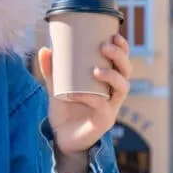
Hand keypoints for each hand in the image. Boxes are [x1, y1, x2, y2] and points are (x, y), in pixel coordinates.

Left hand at [38, 33, 131, 157]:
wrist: (61, 138)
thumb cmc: (65, 110)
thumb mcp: (56, 86)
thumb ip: (52, 70)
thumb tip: (45, 48)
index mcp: (107, 82)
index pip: (122, 62)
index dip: (123, 48)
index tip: (115, 34)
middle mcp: (114, 93)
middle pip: (127, 72)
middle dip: (119, 57)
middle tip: (105, 47)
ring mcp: (111, 107)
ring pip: (123, 88)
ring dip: (112, 75)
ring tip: (96, 70)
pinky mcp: (104, 121)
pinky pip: (101, 106)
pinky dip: (87, 97)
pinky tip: (74, 93)